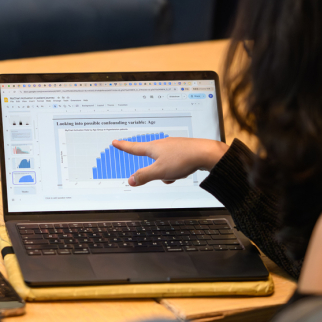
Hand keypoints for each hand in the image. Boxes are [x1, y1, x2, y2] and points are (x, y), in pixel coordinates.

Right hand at [112, 137, 228, 186]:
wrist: (206, 153)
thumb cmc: (182, 160)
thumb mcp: (159, 172)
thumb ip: (144, 176)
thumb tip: (130, 180)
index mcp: (153, 148)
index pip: (134, 148)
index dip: (124, 146)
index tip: (116, 142)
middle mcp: (163, 144)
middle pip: (151, 158)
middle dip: (154, 169)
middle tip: (161, 174)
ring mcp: (174, 146)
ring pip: (163, 162)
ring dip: (166, 171)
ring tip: (175, 175)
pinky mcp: (184, 150)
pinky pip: (174, 162)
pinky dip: (175, 169)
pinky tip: (182, 172)